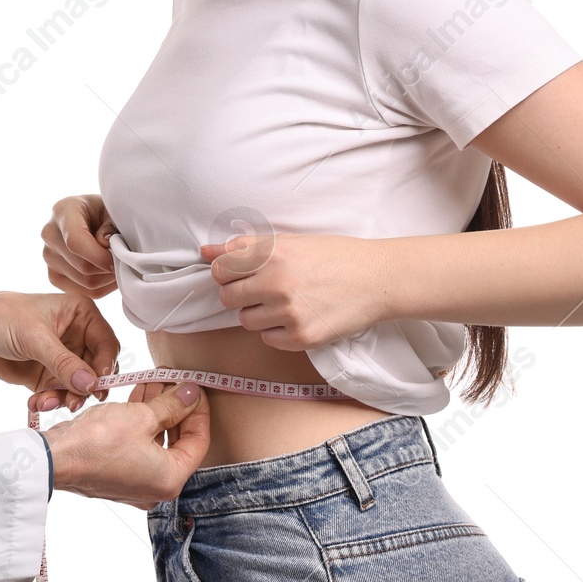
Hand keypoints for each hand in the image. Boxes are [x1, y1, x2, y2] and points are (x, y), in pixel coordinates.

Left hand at [0, 292, 116, 401]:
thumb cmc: (2, 317)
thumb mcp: (34, 337)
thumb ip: (63, 362)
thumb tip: (91, 384)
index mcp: (81, 314)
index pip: (106, 343)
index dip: (105, 366)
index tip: (95, 386)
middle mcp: (77, 336)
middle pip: (96, 369)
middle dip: (83, 388)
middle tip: (72, 402)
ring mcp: (63, 358)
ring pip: (79, 386)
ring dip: (65, 398)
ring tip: (44, 402)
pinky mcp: (48, 376)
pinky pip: (60, 394)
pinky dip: (50, 401)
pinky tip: (35, 403)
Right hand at [41, 193, 118, 298]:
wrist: (93, 218)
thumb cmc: (105, 213)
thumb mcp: (113, 211)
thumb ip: (111, 226)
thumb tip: (106, 246)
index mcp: (63, 211)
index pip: (75, 242)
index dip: (100, 256)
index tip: (119, 259)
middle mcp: (50, 234)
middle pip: (82, 266)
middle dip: (108, 268)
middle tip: (125, 261)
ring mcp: (49, 257)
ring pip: (85, 282)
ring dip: (108, 278)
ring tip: (117, 265)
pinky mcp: (54, 276)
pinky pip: (83, 292)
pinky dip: (102, 287)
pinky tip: (107, 273)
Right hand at [41, 382, 210, 508]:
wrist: (54, 458)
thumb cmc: (96, 443)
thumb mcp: (141, 416)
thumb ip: (171, 405)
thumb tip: (190, 394)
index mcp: (170, 479)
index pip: (199, 441)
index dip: (199, 410)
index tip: (194, 387)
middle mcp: (155, 487)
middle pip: (178, 442)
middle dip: (177, 408)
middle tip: (174, 381)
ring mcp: (135, 483)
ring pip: (157, 442)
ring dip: (158, 411)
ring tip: (154, 382)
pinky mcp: (118, 475)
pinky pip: (140, 447)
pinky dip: (142, 424)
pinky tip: (138, 398)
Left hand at [199, 231, 390, 351]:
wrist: (377, 279)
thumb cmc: (333, 256)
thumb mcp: (289, 242)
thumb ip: (244, 247)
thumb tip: (205, 252)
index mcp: (272, 254)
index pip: (221, 270)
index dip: (227, 273)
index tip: (240, 274)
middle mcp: (277, 283)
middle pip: (228, 298)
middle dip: (240, 295)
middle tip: (264, 289)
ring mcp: (289, 313)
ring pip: (246, 321)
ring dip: (258, 314)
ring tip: (284, 302)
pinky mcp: (302, 337)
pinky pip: (268, 339)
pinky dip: (278, 331)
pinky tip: (298, 316)